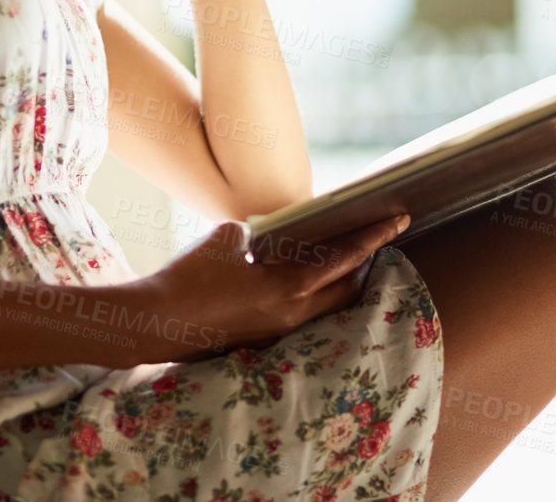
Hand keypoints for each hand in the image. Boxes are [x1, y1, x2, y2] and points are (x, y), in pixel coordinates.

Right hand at [118, 212, 408, 362]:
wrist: (156, 322)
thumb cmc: (189, 277)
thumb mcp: (226, 239)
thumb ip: (257, 235)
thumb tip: (265, 240)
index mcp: (289, 288)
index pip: (346, 258)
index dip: (375, 235)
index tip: (399, 218)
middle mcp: (292, 315)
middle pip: (347, 287)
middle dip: (364, 261)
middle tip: (375, 236)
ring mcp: (277, 331)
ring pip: (326, 304)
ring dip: (339, 281)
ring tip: (344, 255)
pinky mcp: (261, 338)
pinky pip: (302, 314)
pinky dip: (312, 294)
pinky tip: (301, 278)